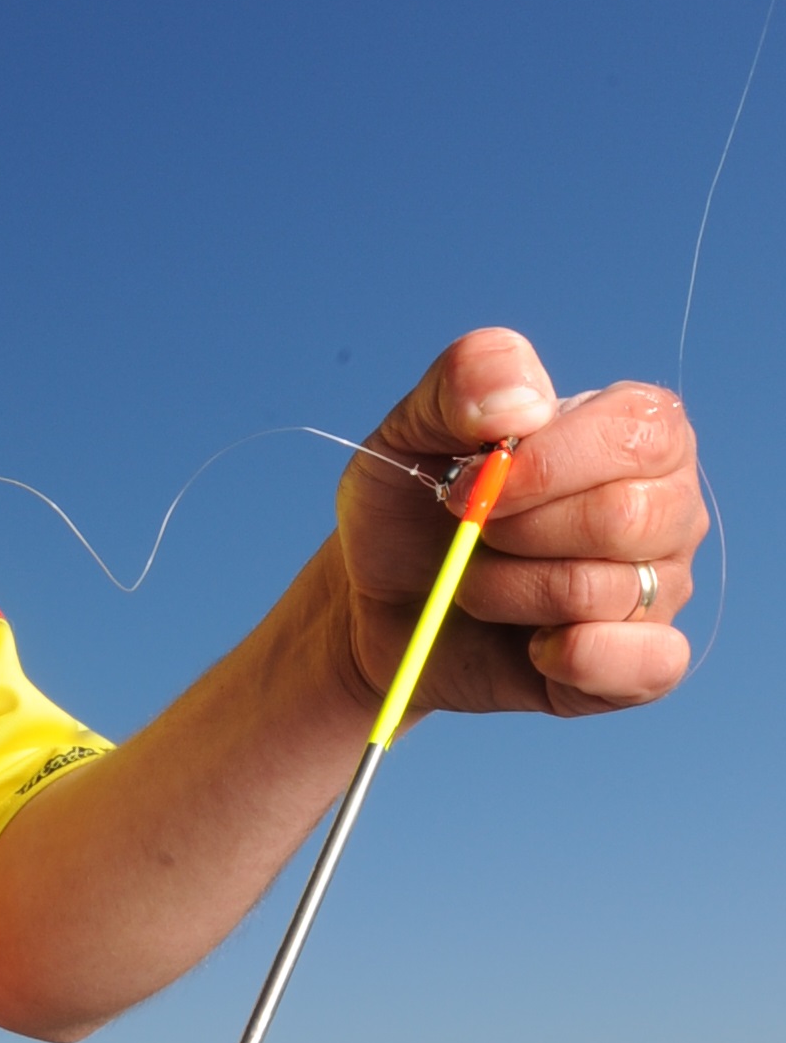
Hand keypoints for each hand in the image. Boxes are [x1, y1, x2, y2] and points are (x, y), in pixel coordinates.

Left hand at [333, 331, 703, 719]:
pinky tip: (532, 646)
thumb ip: (466, 378)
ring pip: (611, 592)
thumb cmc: (410, 508)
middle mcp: (667, 505)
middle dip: (517, 533)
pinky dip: (577, 659)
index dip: (546, 466)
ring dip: (510, 593)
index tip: (464, 486)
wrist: (376, 604)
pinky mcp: (641, 663)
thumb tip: (527, 402)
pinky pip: (651, 665)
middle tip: (471, 536)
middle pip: (628, 517)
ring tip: (478, 584)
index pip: (636, 433)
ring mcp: (663, 586)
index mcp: (631, 430)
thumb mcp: (411, 426)